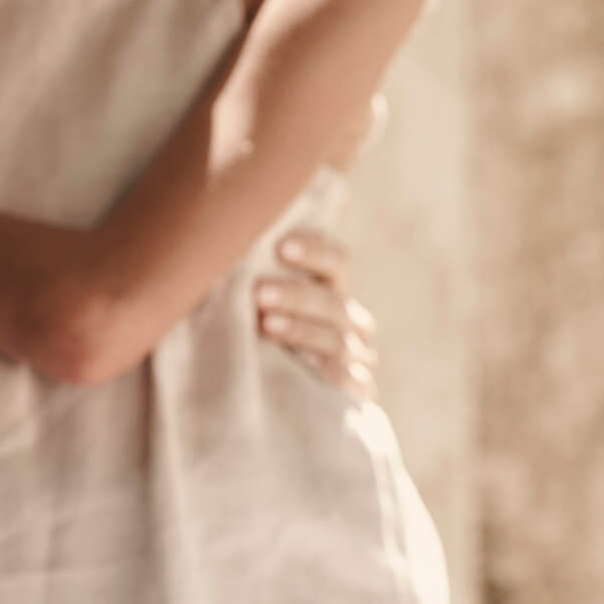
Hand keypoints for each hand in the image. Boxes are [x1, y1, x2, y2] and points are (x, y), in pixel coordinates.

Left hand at [255, 228, 378, 400]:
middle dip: (297, 296)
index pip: (335, 262)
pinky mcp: (353, 391)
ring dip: (302, 331)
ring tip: (266, 325)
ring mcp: (354, 356)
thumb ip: (256, 264)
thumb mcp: (255, 297)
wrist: (277, 393)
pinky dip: (330, 372)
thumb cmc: (260, 328)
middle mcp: (346, 318)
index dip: (313, 252)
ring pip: (338, 340)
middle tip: (259, 293)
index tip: (280, 247)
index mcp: (330, 288)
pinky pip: (350, 381)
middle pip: (333, 302)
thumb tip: (249, 209)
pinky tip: (304, 366)